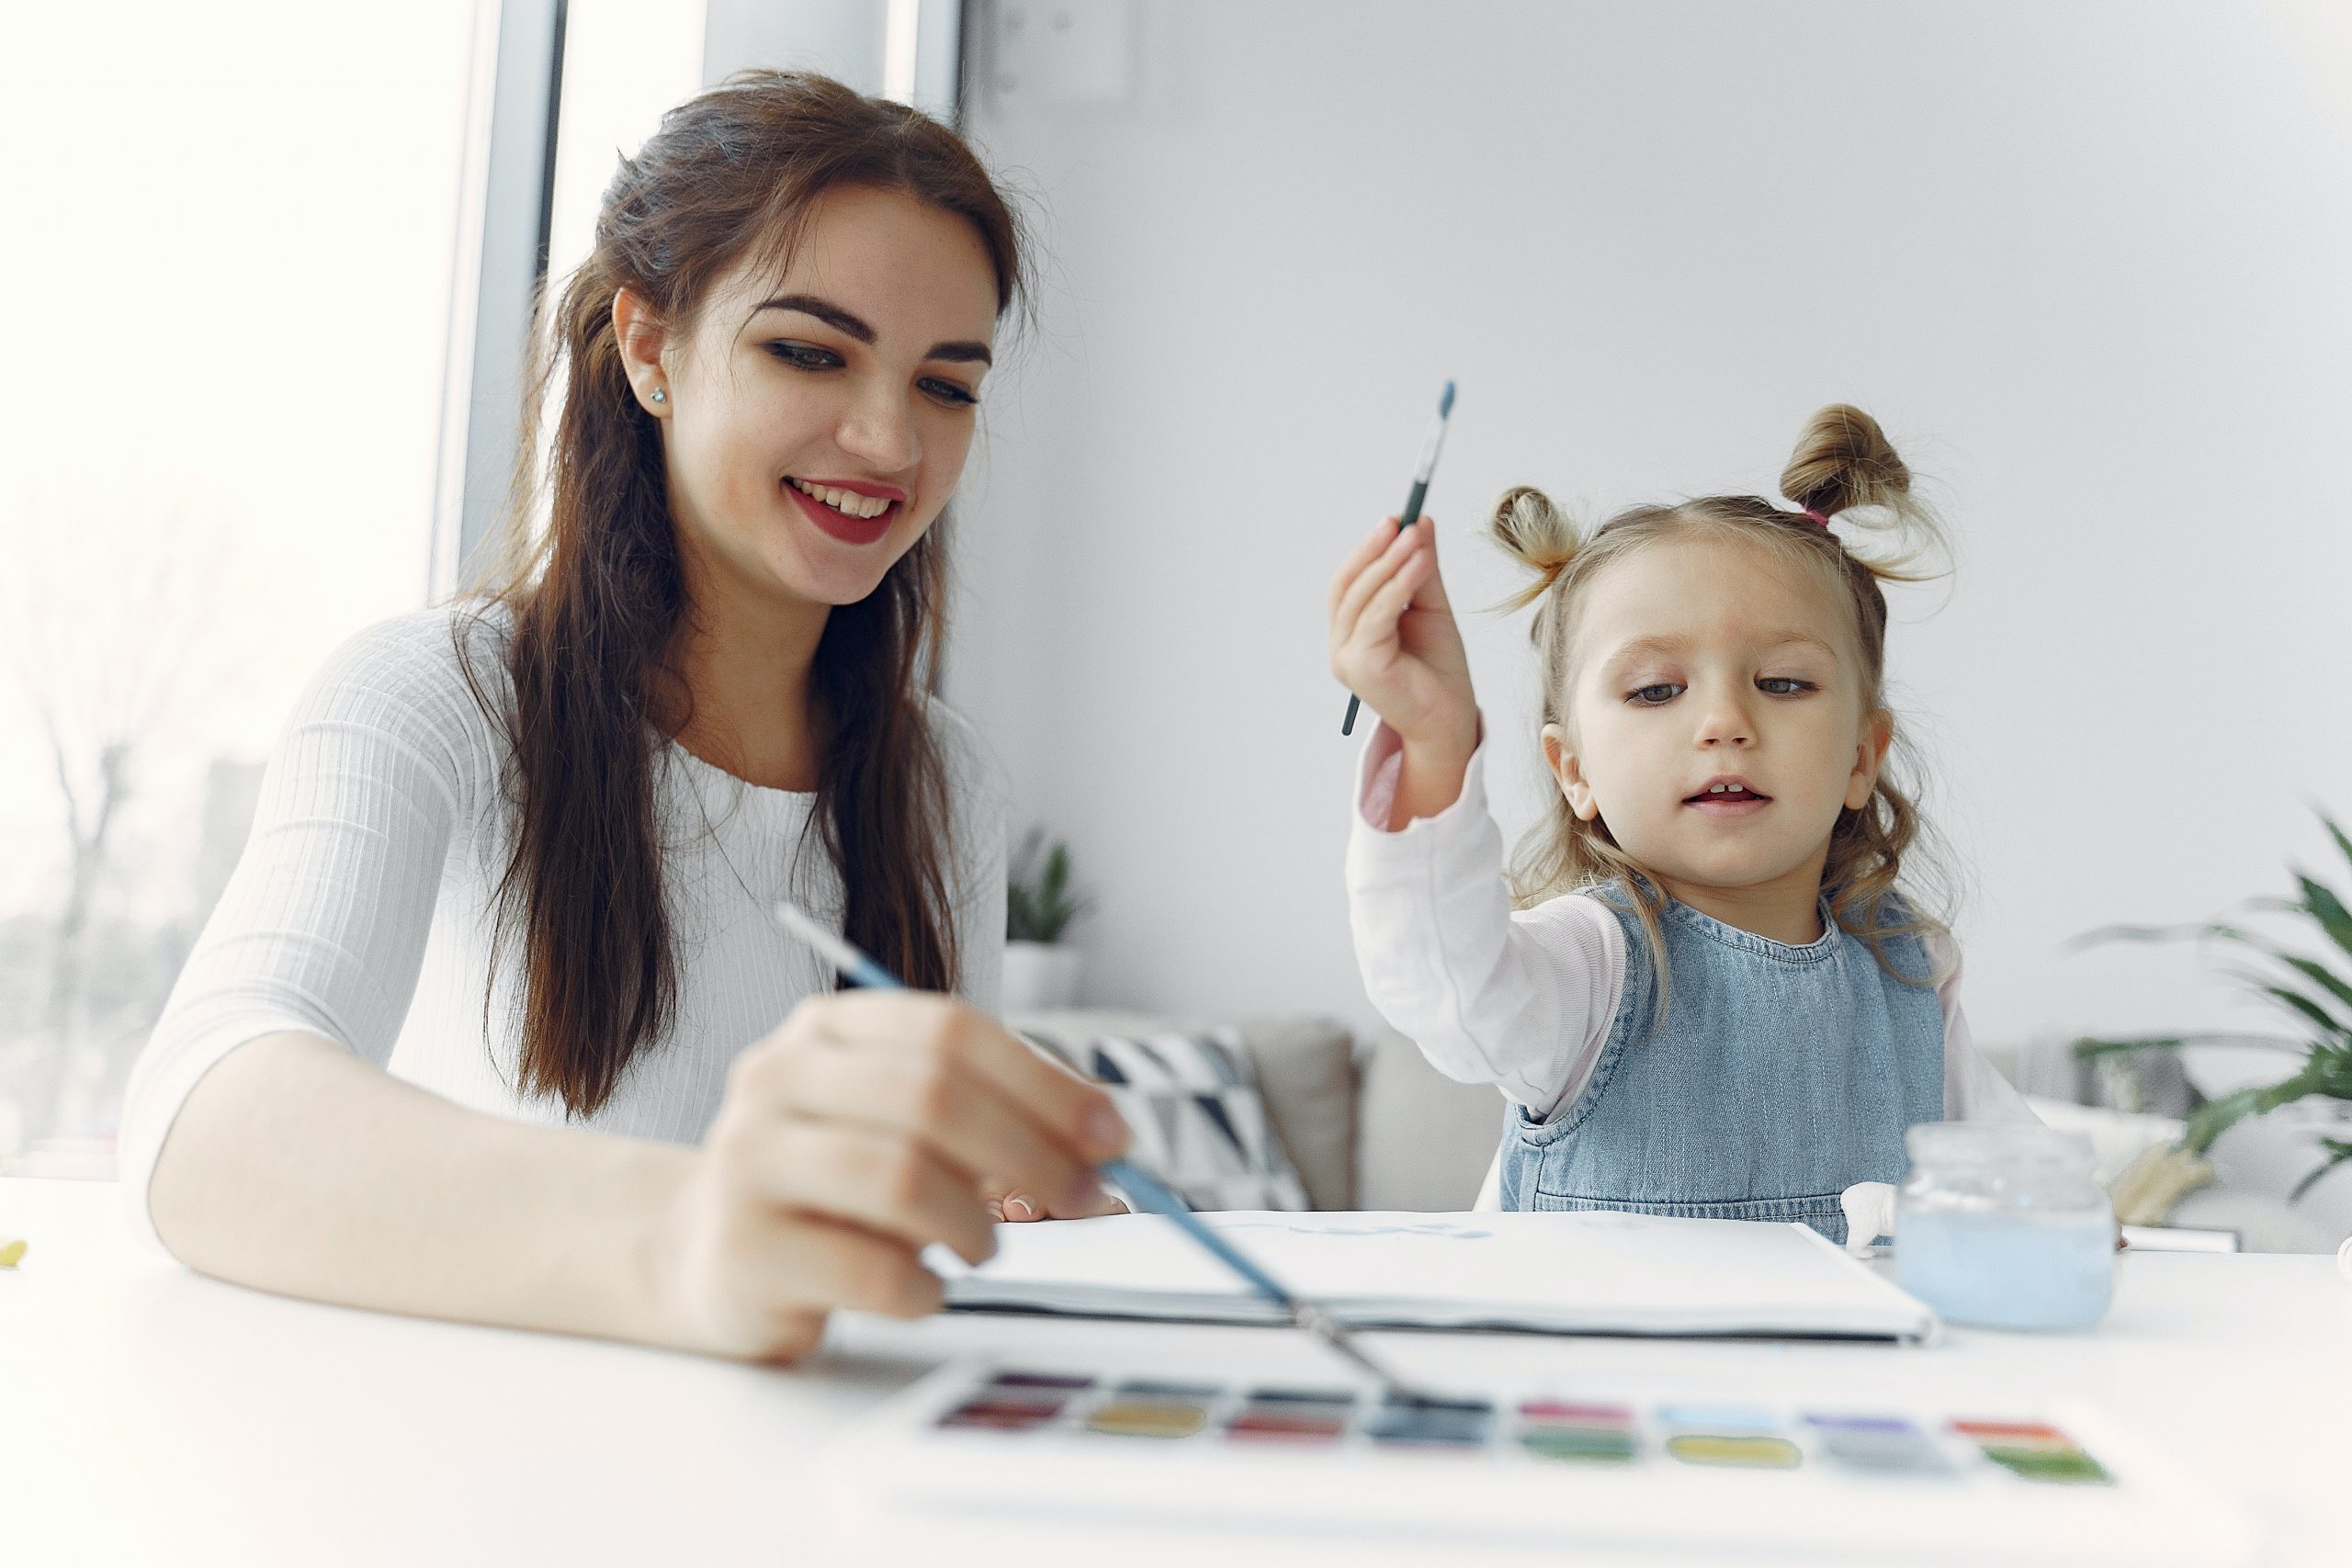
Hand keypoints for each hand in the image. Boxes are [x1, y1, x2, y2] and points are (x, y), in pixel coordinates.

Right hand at [655, 991, 1130, 1360]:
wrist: (706, 1256)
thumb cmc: (835, 1185)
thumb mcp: (902, 1121)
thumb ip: (990, 1112)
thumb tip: (1103, 1135)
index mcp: (826, 1027)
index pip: (950, 1030)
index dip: (1044, 1081)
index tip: (1113, 1134)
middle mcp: (776, 1078)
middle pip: (931, 1097)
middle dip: (1031, 1152)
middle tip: (1084, 1198)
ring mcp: (747, 1162)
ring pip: (902, 1180)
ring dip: (974, 1225)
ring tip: (984, 1248)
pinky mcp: (743, 1252)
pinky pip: (871, 1272)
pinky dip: (926, 1289)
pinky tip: (926, 1289)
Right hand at [1329, 516, 1477, 756]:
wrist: (1451, 720)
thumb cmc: (1439, 670)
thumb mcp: (1430, 608)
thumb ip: (1421, 570)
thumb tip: (1420, 522)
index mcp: (1351, 634)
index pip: (1349, 583)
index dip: (1369, 549)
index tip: (1396, 519)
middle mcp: (1340, 647)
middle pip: (1347, 586)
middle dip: (1375, 550)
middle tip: (1402, 520)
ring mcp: (1345, 659)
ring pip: (1361, 598)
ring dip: (1390, 562)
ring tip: (1417, 537)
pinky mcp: (1362, 668)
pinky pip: (1377, 616)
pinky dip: (1398, 585)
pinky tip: (1420, 563)